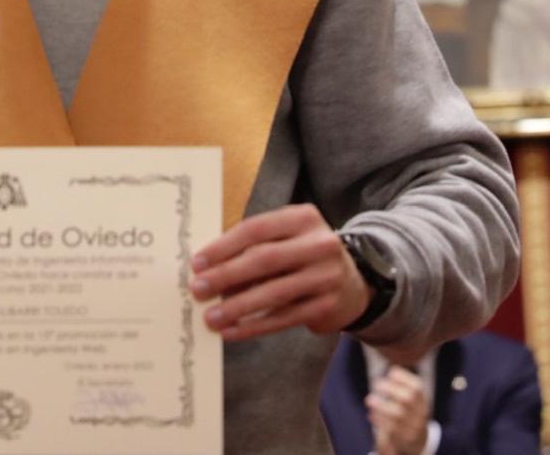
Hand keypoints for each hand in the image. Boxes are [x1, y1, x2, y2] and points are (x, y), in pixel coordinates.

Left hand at [189, 204, 368, 341]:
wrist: (353, 283)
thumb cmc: (303, 256)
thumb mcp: (286, 239)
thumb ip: (253, 247)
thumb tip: (207, 269)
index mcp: (303, 217)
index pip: (256, 229)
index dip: (223, 246)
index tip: (197, 263)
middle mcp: (320, 244)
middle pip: (264, 259)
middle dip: (226, 276)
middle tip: (198, 289)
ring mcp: (326, 276)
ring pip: (274, 293)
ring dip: (237, 307)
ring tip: (211, 317)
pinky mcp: (327, 306)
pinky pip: (283, 318)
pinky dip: (254, 327)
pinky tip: (232, 331)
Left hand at [367, 365, 431, 454]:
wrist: (417, 441)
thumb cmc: (408, 412)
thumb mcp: (411, 399)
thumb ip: (402, 385)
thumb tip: (391, 367)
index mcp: (423, 400)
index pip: (417, 387)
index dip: (403, 378)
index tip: (390, 373)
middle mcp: (421, 413)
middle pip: (408, 399)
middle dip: (391, 389)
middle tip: (376, 384)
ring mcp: (414, 427)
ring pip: (398, 415)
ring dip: (381, 405)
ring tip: (369, 399)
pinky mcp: (405, 439)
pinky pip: (391, 429)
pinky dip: (379, 420)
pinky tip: (371, 414)